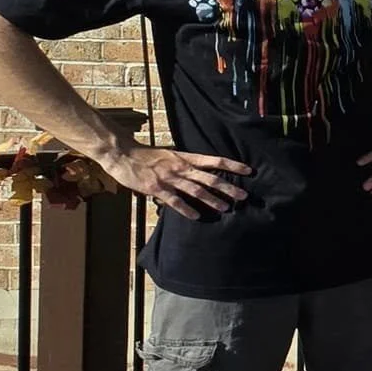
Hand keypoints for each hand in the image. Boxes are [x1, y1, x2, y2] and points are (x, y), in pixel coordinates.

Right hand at [100, 139, 249, 219]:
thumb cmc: (146, 156)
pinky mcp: (156, 188)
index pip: (214, 160)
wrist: (122, 154)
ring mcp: (169, 178)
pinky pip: (174, 200)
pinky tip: (196, 217)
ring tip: (226, 208)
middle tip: (244, 196)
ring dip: (212, 200)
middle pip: (210, 177)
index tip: (248, 170)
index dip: (232, 165)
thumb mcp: (169, 157)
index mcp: (185, 158)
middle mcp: (181, 167)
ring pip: (195, 190)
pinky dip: (186, 209)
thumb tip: (198, 177)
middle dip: (228, 188)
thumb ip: (184, 166)